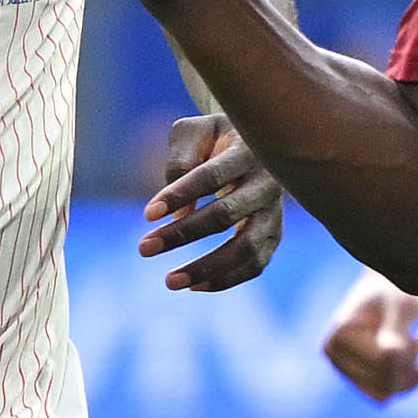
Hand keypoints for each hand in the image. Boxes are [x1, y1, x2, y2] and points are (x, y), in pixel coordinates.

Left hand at [136, 116, 282, 290]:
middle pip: (227, 214)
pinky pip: (257, 264)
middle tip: (142, 248)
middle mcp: (268, 182)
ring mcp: (275, 211)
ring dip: (208, 268)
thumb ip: (181, 159)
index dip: (179, 195)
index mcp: (248, 149)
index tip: (147, 215)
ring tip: (170, 282)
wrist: (253, 142)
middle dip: (182, 234)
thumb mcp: (192, 131)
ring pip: (247, 248)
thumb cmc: (213, 137)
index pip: (212, 176)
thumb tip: (180, 212)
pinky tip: (195, 286)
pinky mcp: (274, 233)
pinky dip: (228, 278)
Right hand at [321, 270, 417, 401]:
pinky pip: (384, 396)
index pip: (383, 364)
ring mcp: (343, 366)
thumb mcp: (402, 307)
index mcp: (339, 335)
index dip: (410, 355)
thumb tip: (389, 355)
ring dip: (409, 372)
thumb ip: (396, 330)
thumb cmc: (397, 292)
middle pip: (383, 382)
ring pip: (385, 393)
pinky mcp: (356, 375)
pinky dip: (406, 382)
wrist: (390, 288)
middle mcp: (334, 354)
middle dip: (409, 364)